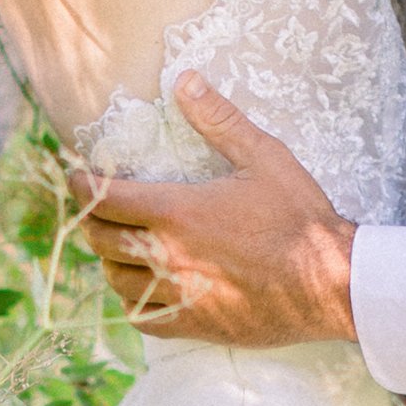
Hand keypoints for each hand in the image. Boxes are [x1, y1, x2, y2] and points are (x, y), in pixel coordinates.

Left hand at [74, 71, 357, 345]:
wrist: (330, 284)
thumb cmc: (299, 219)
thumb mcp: (264, 157)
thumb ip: (219, 120)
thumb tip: (185, 80)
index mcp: (177, 212)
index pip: (103, 198)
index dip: (81, 186)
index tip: (75, 178)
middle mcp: (166, 256)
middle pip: (100, 240)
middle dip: (91, 221)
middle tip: (97, 210)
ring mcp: (177, 294)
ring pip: (115, 280)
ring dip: (110, 261)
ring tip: (119, 248)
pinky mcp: (192, 325)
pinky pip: (141, 317)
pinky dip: (133, 301)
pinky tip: (142, 288)